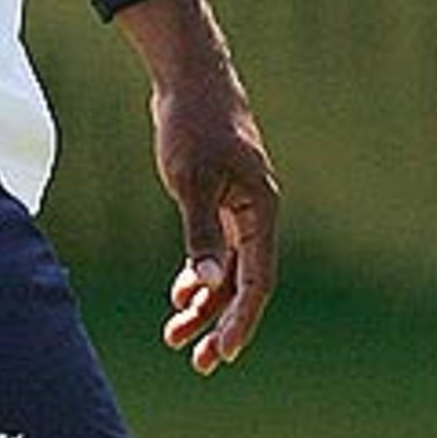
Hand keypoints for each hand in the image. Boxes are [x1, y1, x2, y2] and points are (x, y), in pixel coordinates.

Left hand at [117, 0, 279, 375]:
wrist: (188, 76)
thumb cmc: (191, 124)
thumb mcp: (190, 180)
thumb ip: (199, 234)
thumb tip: (205, 287)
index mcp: (261, 210)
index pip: (257, 280)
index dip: (241, 319)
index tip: (221, 353)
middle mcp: (256, 213)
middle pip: (245, 282)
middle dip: (221, 322)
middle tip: (198, 361)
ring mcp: (238, 206)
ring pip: (228, 268)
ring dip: (204, 302)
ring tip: (174, 336)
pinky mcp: (219, 196)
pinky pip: (215, 248)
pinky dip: (198, 272)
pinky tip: (177, 294)